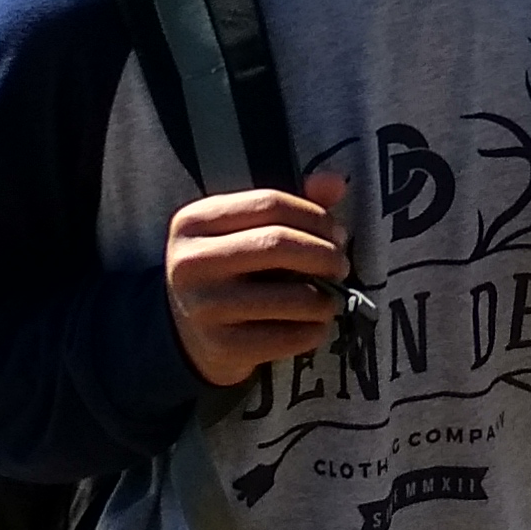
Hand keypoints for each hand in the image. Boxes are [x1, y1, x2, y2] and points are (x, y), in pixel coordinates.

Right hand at [167, 169, 351, 390]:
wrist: (189, 336)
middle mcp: (192, 262)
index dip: (314, 215)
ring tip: (331, 298)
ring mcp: (205, 307)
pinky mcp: (222, 347)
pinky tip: (314, 325)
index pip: (268, 204)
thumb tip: (336, 182)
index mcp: (194, 221)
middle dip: (325, 254)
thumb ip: (288, 206)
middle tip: (341, 265)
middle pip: (278, 244)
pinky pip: (289, 337)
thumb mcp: (243, 232)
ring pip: (291, 296)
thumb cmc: (228, 272)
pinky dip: (314, 331)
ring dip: (327, 298)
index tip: (337, 232)